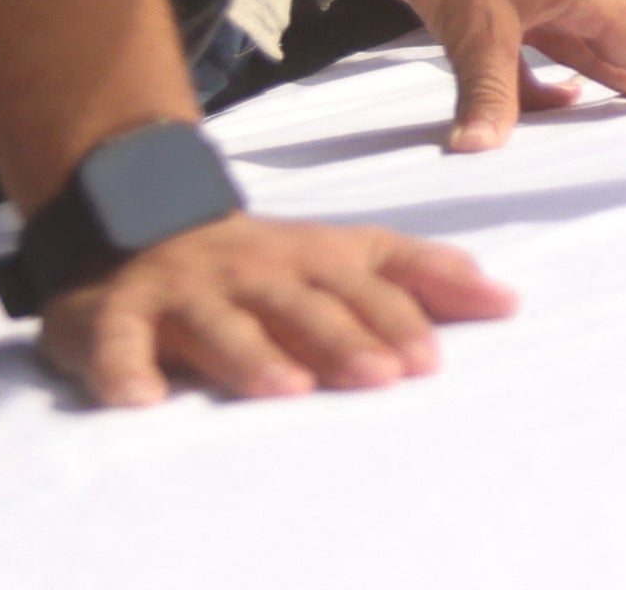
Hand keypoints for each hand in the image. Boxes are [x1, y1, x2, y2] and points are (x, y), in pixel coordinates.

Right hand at [40, 211, 513, 406]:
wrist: (146, 226)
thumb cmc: (271, 263)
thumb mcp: (348, 255)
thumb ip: (423, 274)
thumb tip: (508, 299)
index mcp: (317, 256)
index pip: (368, 283)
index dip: (401, 317)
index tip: (431, 359)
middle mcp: (258, 268)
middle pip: (305, 306)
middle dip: (346, 339)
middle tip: (381, 376)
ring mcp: (188, 288)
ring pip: (224, 323)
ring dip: (256, 357)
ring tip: (288, 389)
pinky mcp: (117, 312)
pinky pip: (118, 341)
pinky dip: (126, 367)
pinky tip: (142, 398)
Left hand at [333, 0, 625, 151]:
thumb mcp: (476, 23)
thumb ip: (489, 90)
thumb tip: (482, 149)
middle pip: (625, 54)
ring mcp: (534, 2)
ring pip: (580, 57)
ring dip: (601, 89)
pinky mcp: (498, 8)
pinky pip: (534, 58)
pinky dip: (540, 86)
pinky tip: (548, 107)